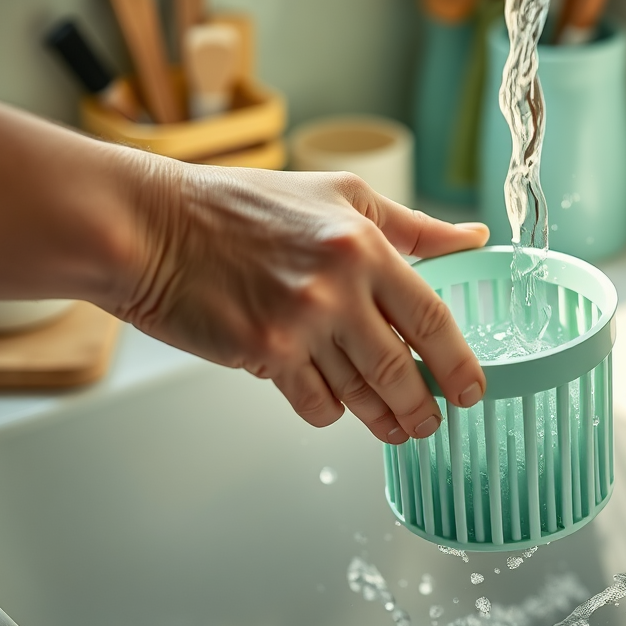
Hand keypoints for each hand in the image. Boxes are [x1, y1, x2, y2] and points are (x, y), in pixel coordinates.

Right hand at [120, 162, 488, 442]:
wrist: (152, 225)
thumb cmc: (241, 206)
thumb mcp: (340, 196)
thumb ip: (411, 226)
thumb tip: (473, 239)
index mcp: (363, 245)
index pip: (432, 317)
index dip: (459, 362)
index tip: (473, 389)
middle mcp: (338, 287)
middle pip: (401, 368)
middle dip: (424, 406)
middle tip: (434, 421)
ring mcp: (299, 324)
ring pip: (360, 392)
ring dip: (384, 418)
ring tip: (399, 428)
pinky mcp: (262, 353)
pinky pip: (315, 402)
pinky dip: (331, 410)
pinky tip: (337, 405)